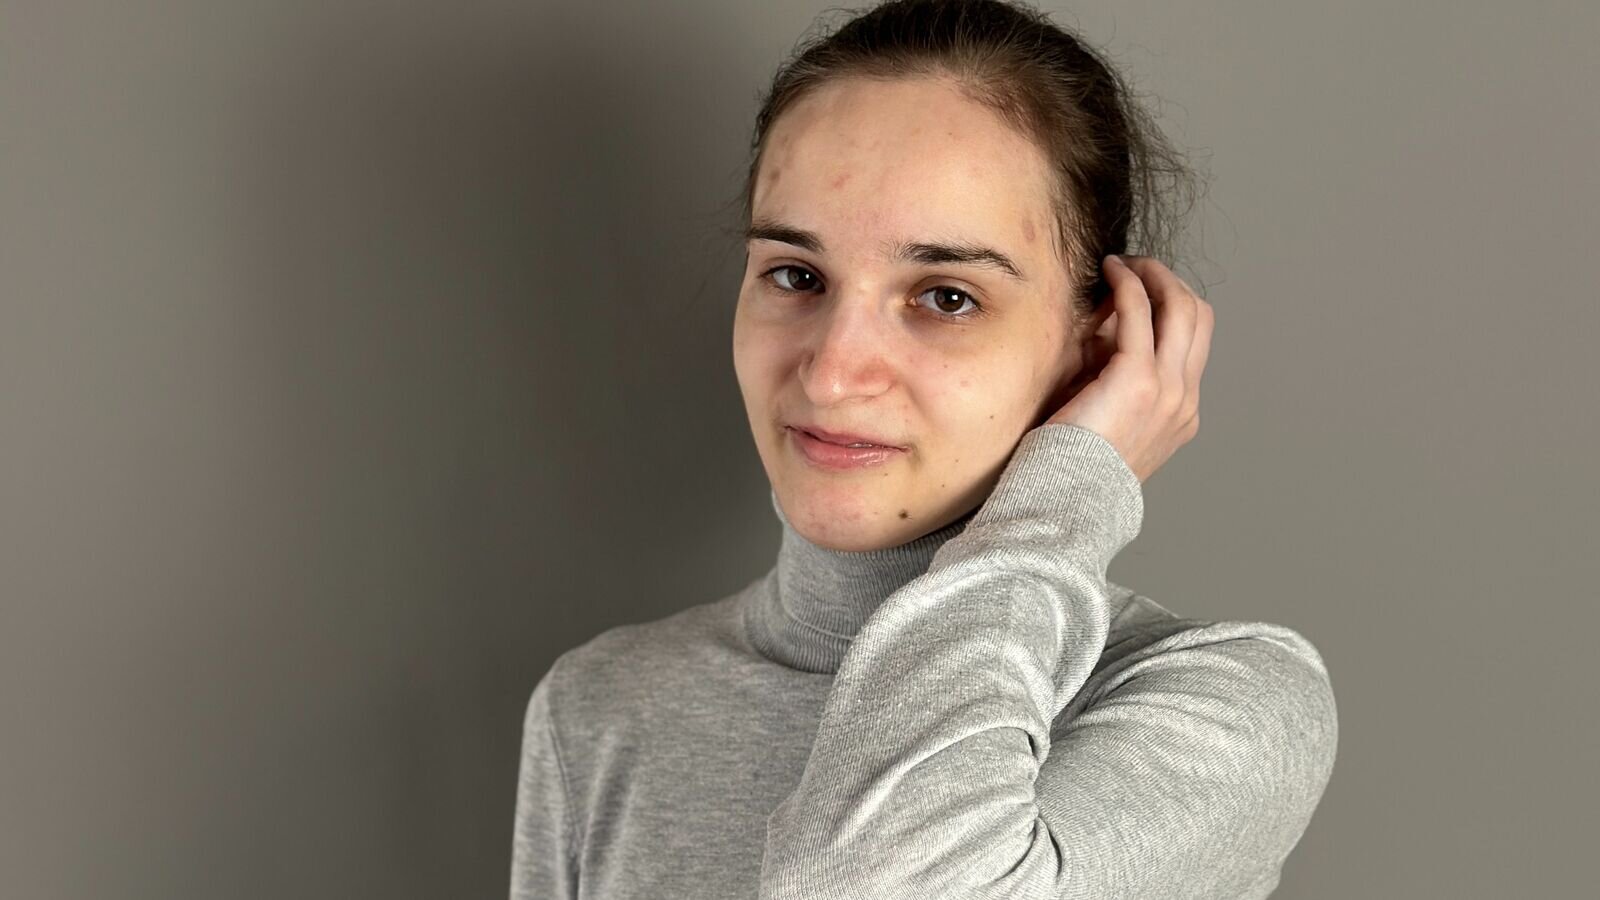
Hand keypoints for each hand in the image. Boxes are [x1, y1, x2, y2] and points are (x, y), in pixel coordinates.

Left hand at [1044, 254, 1212, 482]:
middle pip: (1200, 318)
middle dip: (1171, 283)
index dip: (1173, 307)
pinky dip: (1129, 283)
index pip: (1195, 342)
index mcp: (1180, 414)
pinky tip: (1110, 272)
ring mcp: (1168, 391)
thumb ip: (1115, 380)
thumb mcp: (1108, 420)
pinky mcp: (1138, 379)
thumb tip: (1102, 330)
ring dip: (1154, 275)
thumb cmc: (1071, 467)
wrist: (1065, 503)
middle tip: (1136, 268)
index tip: (1142, 290)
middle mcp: (1183, 401)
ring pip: (1182, 307)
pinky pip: (1141, 311)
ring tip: (1124, 264)